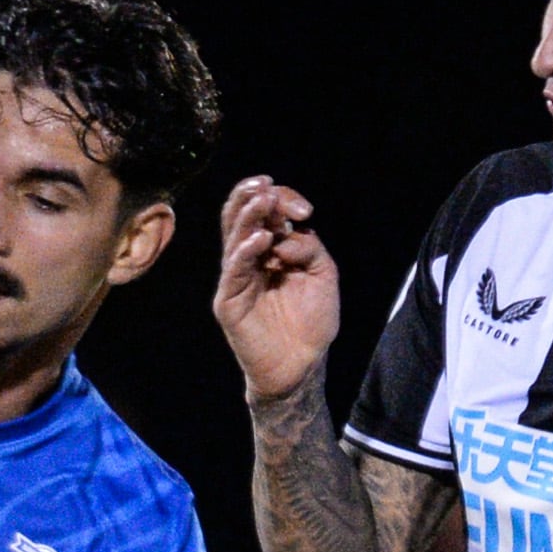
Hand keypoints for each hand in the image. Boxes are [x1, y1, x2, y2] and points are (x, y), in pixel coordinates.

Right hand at [214, 177, 340, 401]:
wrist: (301, 365)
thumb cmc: (311, 323)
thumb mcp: (323, 275)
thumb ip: (310, 247)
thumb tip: (290, 232)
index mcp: (272, 248)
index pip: (267, 210)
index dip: (282, 200)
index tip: (304, 210)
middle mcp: (250, 257)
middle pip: (240, 215)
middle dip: (252, 195)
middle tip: (267, 186)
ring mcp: (237, 278)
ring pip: (232, 236)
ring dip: (248, 215)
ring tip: (264, 202)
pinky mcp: (229, 300)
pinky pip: (233, 270)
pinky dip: (245, 251)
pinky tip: (261, 240)